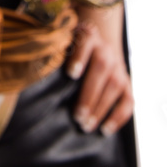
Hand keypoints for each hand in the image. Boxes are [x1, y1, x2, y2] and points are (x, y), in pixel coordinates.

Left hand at [66, 18, 133, 135]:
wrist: (102, 41)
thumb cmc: (75, 47)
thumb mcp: (66, 41)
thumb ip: (57, 51)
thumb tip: (38, 69)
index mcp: (88, 37)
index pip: (85, 44)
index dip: (79, 58)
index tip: (71, 74)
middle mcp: (106, 50)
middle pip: (101, 69)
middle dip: (89, 94)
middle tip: (77, 116)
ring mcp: (118, 67)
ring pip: (114, 86)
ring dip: (101, 108)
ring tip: (86, 126)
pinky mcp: (127, 83)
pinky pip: (128, 100)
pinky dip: (119, 116)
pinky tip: (106, 129)